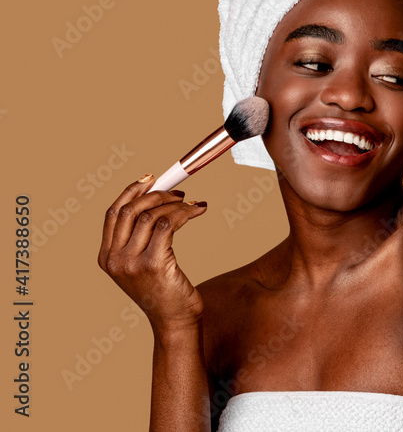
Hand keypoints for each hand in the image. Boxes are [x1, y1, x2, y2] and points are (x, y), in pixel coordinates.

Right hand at [98, 174, 208, 333]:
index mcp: (106, 257)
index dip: (131, 191)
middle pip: (130, 210)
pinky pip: (168, 225)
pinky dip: (184, 213)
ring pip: (151, 215)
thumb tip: (155, 200)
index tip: (150, 178)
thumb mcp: (142, 264)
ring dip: (175, 204)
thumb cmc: (164, 291)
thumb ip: (140, 239)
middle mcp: (114, 260)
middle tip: (178, 192)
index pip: (113, 213)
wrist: (174, 321)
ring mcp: (131, 263)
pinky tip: (197, 210)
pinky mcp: (154, 264)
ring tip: (191, 204)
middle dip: (156, 194)